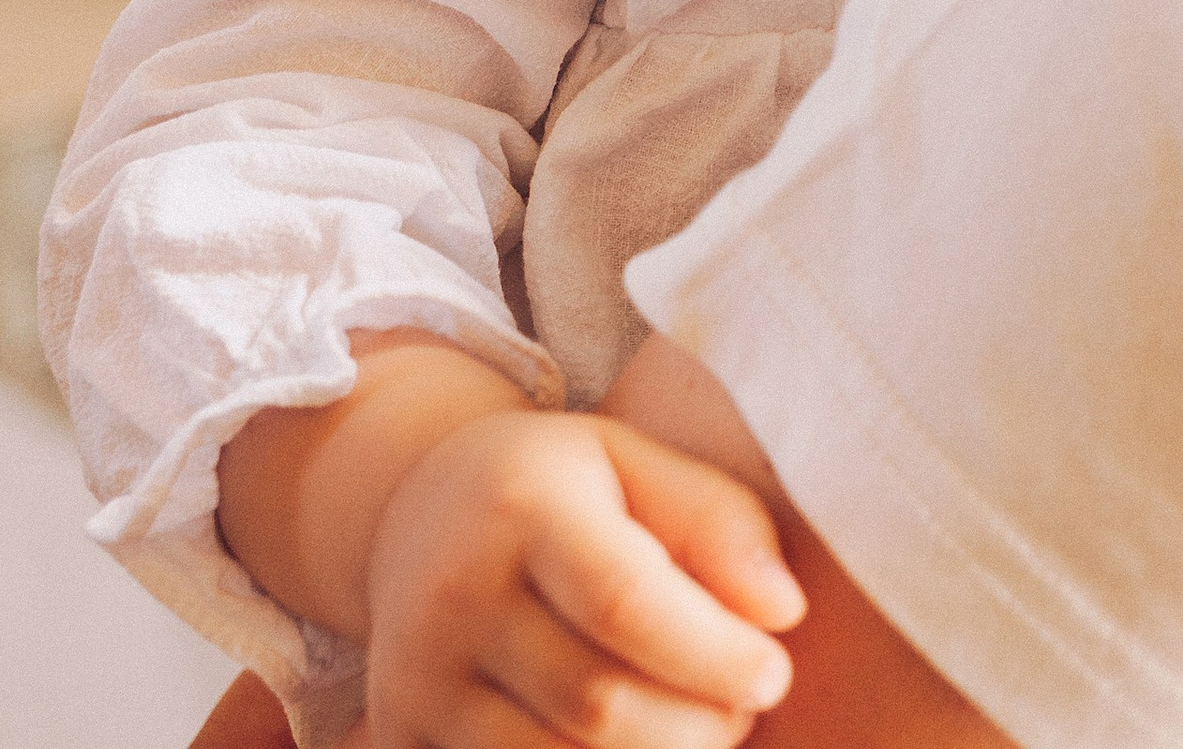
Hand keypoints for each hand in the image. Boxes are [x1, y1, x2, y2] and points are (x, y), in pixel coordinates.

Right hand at [359, 403, 803, 748]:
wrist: (413, 508)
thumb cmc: (556, 487)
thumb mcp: (633, 462)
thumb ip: (716, 521)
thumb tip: (783, 612)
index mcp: (520, 504)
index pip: (622, 600)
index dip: (711, 653)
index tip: (774, 672)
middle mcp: (453, 594)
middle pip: (597, 706)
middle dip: (696, 727)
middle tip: (740, 709)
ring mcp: (416, 679)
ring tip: (692, 727)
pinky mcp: (398, 739)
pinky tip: (631, 746)